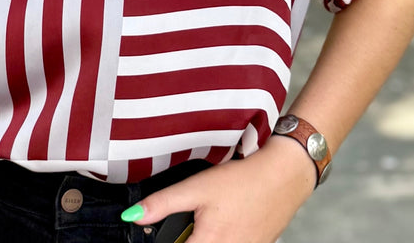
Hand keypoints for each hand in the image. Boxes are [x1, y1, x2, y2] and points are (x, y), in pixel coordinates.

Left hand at [124, 137, 315, 242]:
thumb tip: (131, 216)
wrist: (282, 177)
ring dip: (204, 239)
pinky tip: (223, 225)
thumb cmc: (241, 180)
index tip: (159, 235)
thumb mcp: (196, 187)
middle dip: (185, 240)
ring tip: (204, 224)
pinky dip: (222, 239)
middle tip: (186, 227)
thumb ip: (162, 204)